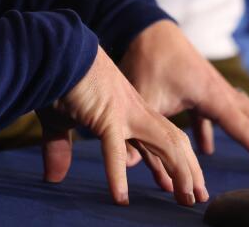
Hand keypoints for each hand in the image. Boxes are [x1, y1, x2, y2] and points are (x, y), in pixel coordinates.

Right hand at [37, 45, 208, 206]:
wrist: (56, 48)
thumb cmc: (58, 79)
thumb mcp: (61, 120)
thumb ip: (61, 147)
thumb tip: (52, 177)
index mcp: (127, 110)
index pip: (157, 141)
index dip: (170, 166)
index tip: (176, 189)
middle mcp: (133, 111)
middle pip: (172, 142)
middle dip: (188, 171)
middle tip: (196, 200)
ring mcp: (124, 112)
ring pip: (163, 145)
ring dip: (177, 172)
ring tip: (184, 199)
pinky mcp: (106, 115)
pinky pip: (115, 149)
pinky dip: (118, 174)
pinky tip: (120, 197)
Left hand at [119, 20, 248, 175]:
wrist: (144, 26)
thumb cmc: (146, 59)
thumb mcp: (143, 97)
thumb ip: (140, 132)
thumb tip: (124, 165)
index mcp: (212, 94)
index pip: (244, 129)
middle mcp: (219, 90)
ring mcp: (211, 87)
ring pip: (244, 112)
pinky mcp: (200, 85)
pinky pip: (217, 111)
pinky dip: (220, 128)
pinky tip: (206, 148)